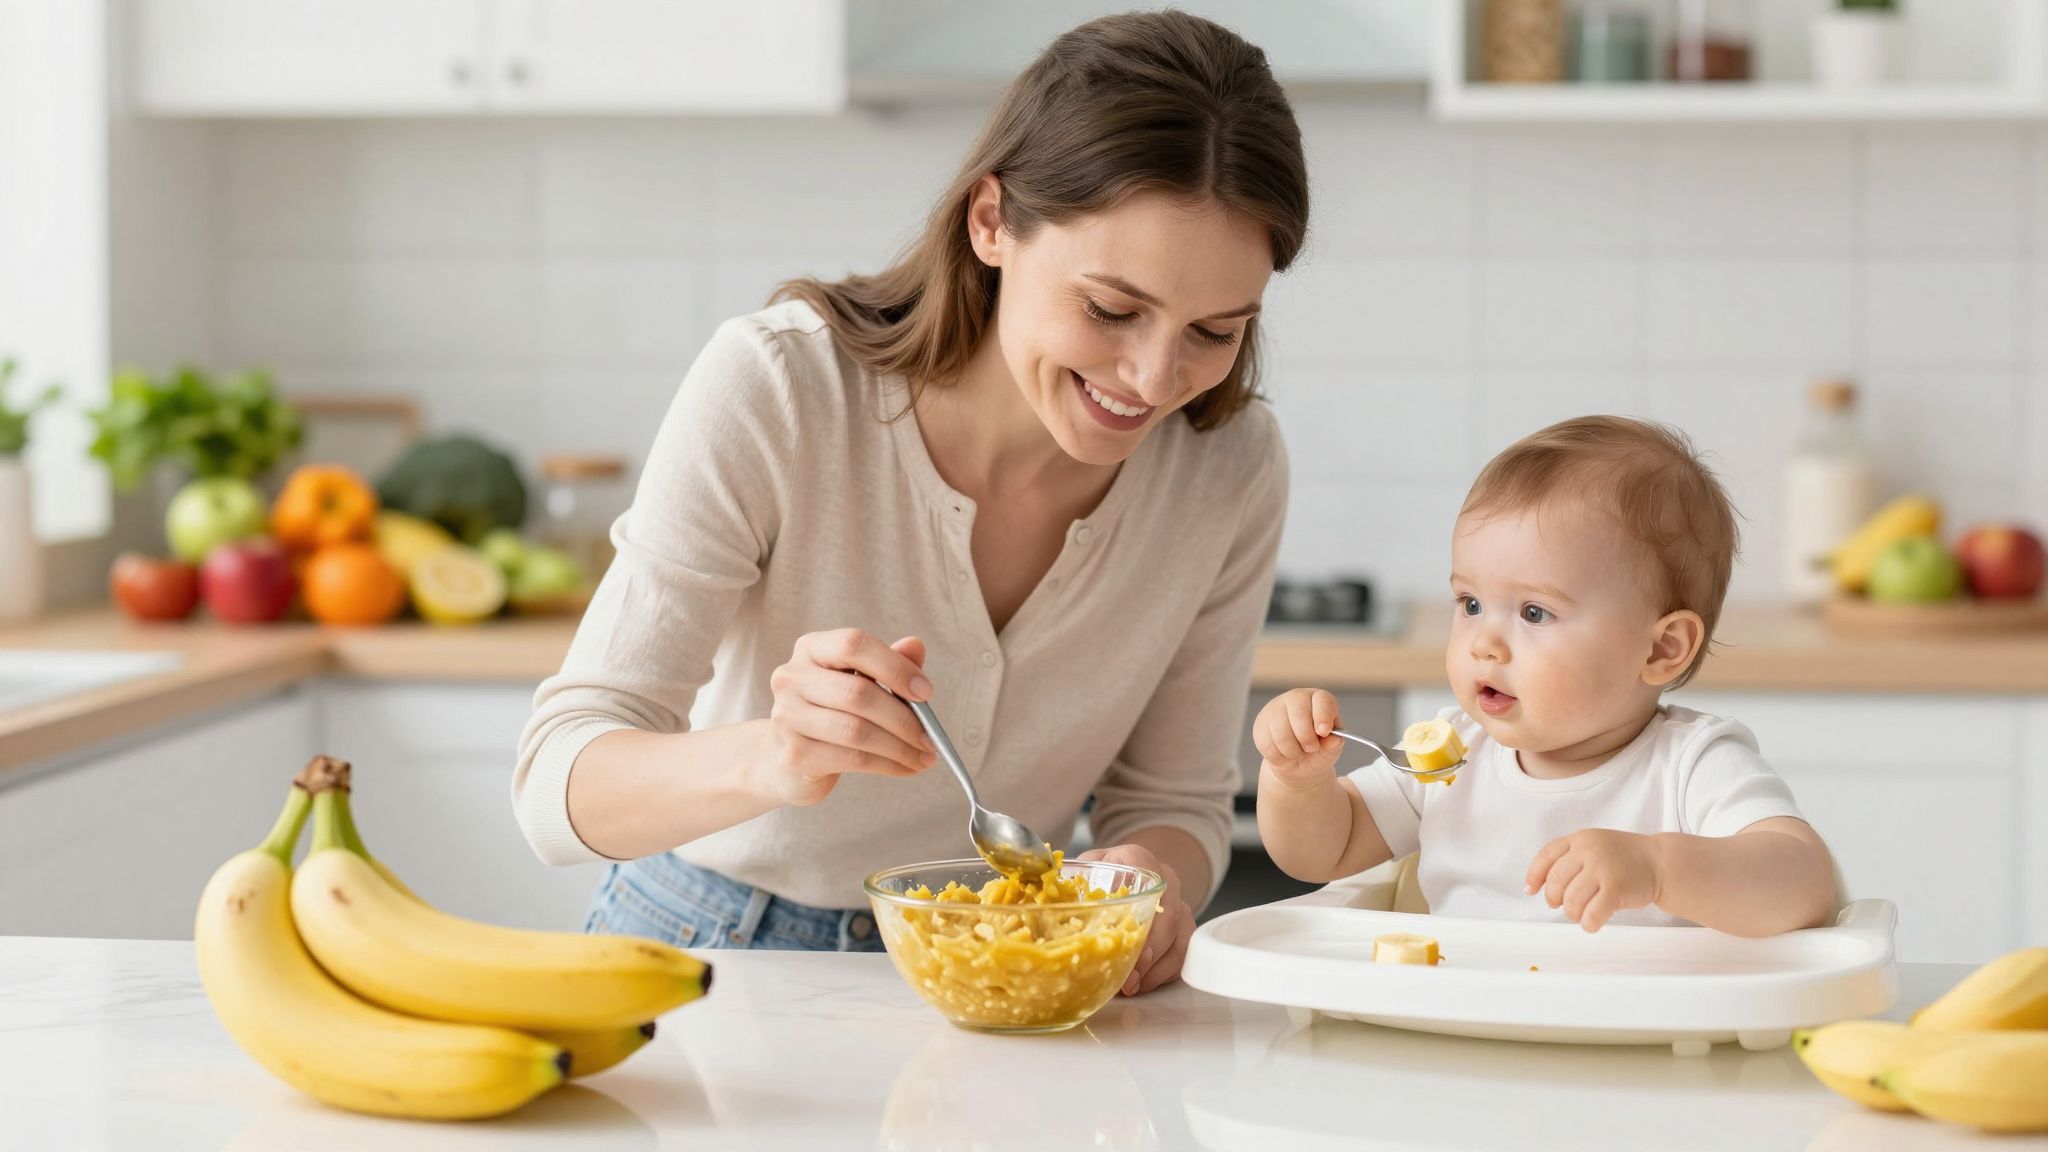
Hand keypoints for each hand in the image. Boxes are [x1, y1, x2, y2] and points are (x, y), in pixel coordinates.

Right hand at [757, 629, 936, 806]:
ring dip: (899, 747)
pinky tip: (905, 768)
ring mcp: (787, 716)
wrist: (788, 758)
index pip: (854, 645)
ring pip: (857, 731)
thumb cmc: (833, 712)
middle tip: (931, 738)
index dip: (895, 667)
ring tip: (924, 757)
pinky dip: (887, 765)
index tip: (927, 692)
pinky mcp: (794, 754)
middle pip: (858, 693)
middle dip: (904, 718)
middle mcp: (791, 678)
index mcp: (811, 648)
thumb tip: (915, 645)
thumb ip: (889, 663)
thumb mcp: (862, 681)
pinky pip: (852, 759)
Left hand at [1077, 843, 1191, 995]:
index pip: (1150, 876)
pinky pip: (1181, 956)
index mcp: (1137, 861)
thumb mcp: (1079, 871)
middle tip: (1128, 981)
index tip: (1131, 940)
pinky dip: (1160, 975)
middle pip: (1170, 917)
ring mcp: (1179, 906)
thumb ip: (1064, 880)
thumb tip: (1038, 895)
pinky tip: (1138, 984)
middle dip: (1149, 954)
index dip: (1144, 910)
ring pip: (1180, 940)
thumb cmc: (1097, 877)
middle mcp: (1165, 880)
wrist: (1123, 875)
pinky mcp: (1183, 930)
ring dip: (1155, 970)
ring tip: (1130, 988)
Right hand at [1253, 688, 1344, 790]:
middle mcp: (1296, 698)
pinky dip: (1278, 756)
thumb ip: (1334, 744)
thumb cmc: (1318, 751)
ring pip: (1280, 730)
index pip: (1321, 700)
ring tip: (1298, 754)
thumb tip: (1335, 740)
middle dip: (1305, 736)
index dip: (1323, 715)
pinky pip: (1266, 742)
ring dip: (1292, 750)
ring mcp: (1276, 709)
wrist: (1297, 764)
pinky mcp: (1261, 724)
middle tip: (1311, 749)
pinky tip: (1284, 754)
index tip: (1324, 732)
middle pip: (1298, 711)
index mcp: (1319, 700)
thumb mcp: (1330, 750)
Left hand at [1525, 829, 1662, 932]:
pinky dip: (1588, 923)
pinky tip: (1593, 923)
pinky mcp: (1616, 889)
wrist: (1660, 862)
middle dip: (1553, 898)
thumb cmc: (1623, 858)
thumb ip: (1570, 859)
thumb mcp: (1594, 846)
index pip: (1546, 855)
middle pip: (1556, 881)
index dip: (1534, 875)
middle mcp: (1589, 851)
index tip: (1530, 890)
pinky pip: (1592, 914)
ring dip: (1572, 913)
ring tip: (1580, 914)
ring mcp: (1603, 869)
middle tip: (1559, 905)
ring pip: (1571, 900)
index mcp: (1580, 839)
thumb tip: (1536, 885)